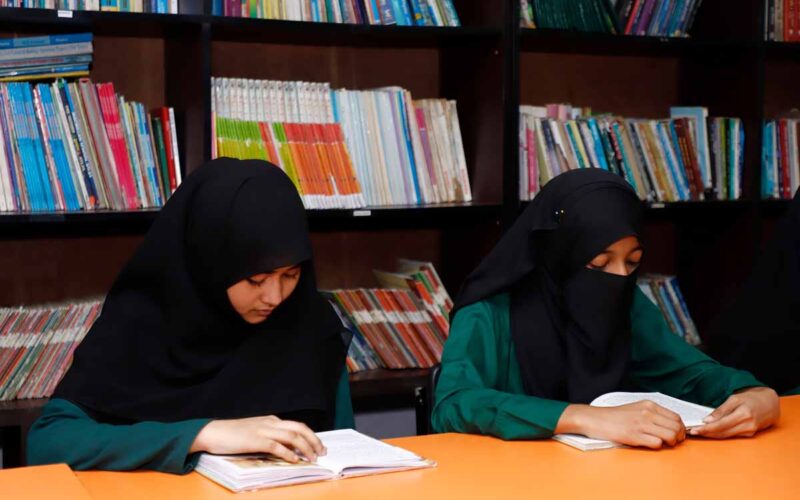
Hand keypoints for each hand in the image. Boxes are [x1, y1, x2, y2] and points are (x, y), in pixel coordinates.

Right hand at [190, 415, 324, 462]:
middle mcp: (270, 422)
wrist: (213, 432)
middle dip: (314, 440)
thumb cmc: (232, 434)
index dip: (310, 436)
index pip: (297, 426)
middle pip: (300, 429)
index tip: (318, 446)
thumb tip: (286, 448)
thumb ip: (270, 436)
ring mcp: (263, 430)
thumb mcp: (255, 431)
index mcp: (271, 420)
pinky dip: (288, 453)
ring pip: (292, 436)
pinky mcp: (256, 440)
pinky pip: (277, 446)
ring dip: (305, 448)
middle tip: (322, 452)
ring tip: (312, 458)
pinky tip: (294, 460)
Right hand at [556, 401, 685, 448]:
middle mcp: (647, 412)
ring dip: (670, 443)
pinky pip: (657, 443)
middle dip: (679, 437)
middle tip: (671, 442)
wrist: (594, 419)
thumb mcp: (635, 409)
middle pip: (677, 427)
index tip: (676, 434)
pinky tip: (649, 444)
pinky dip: (657, 446)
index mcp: (649, 405)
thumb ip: (652, 415)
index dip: (680, 428)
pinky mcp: (634, 435)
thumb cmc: (614, 417)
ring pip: (670, 435)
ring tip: (662, 444)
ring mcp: (641, 423)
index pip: (676, 417)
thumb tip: (670, 426)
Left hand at [690, 387, 779, 438]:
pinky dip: (720, 434)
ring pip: (726, 436)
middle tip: (691, 432)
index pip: (720, 425)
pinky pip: (731, 435)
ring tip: (698, 432)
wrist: (769, 404)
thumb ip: (721, 410)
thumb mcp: (734, 399)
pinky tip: (711, 432)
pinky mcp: (750, 435)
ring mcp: (749, 431)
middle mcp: (747, 425)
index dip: (706, 429)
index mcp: (743, 414)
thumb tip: (707, 420)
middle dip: (706, 433)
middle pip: (722, 433)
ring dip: (711, 435)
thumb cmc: (750, 399)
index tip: (694, 430)